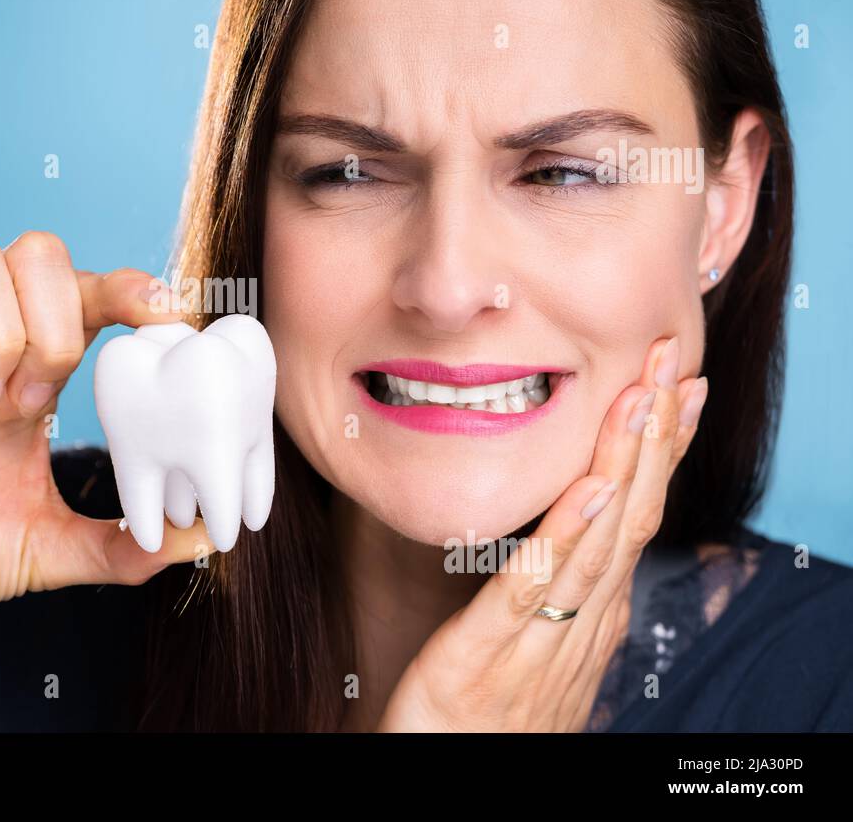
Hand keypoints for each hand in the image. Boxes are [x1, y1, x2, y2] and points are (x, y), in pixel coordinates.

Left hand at [376, 336, 707, 730]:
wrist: (451, 776)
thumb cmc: (486, 712)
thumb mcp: (535, 641)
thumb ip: (558, 587)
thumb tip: (584, 533)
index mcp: (590, 610)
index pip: (636, 513)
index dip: (662, 448)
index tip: (682, 385)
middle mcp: (581, 621)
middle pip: (631, 513)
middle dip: (655, 433)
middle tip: (676, 358)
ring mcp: (542, 641)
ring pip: (595, 541)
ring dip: (624, 464)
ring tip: (644, 397)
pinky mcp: (488, 657)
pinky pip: (532, 590)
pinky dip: (566, 536)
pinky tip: (590, 489)